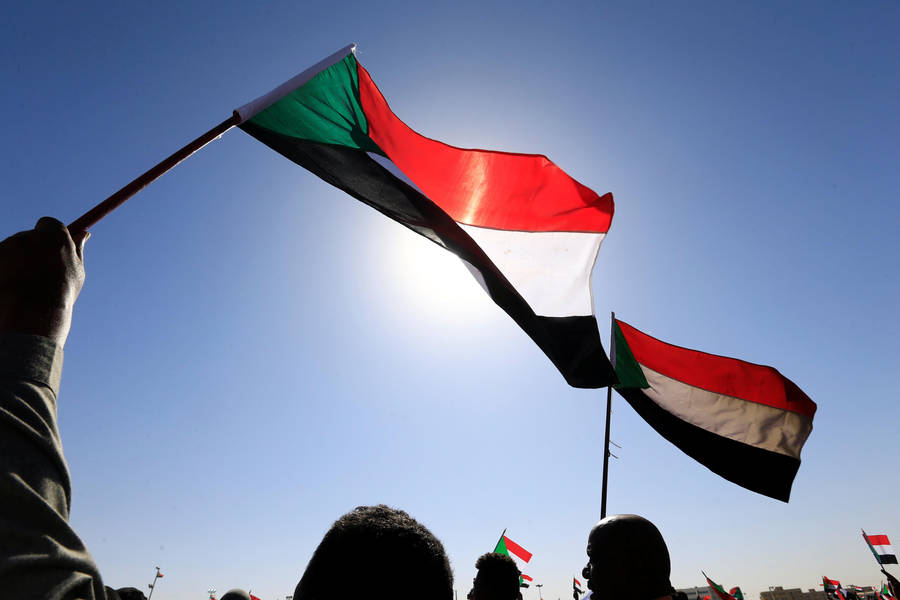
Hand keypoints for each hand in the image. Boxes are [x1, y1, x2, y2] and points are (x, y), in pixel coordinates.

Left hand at [0, 217, 87, 346]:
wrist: (30, 311)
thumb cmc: (59, 293)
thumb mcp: (76, 271)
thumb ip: (77, 250)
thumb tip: (84, 235)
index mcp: (53, 235)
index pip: (49, 223)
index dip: (51, 235)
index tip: (53, 246)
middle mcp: (29, 235)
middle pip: (30, 237)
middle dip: (33, 250)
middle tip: (39, 271)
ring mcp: (7, 246)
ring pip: (13, 251)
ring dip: (18, 262)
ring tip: (26, 286)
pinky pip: (2, 260)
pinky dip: (5, 271)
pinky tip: (12, 286)